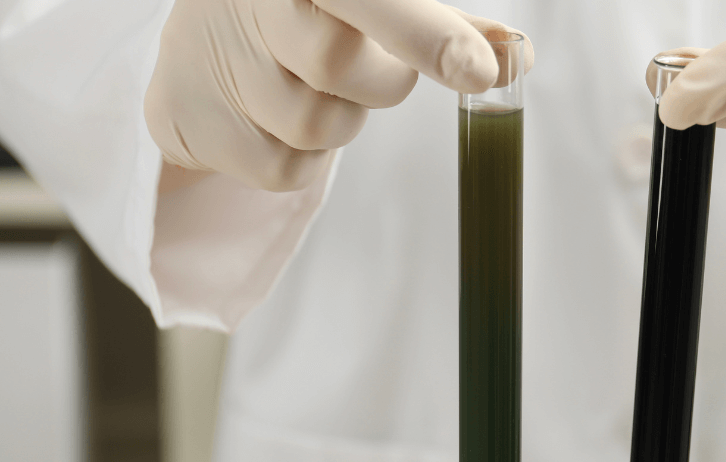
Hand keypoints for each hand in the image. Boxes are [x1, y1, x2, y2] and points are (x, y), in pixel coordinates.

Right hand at [145, 0, 532, 191]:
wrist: (199, 44)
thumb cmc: (308, 15)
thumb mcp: (374, 4)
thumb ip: (445, 25)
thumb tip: (518, 57)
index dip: (427, 34)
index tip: (476, 71)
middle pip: (343, 65)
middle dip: (378, 79)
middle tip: (366, 63)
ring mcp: (213, 57)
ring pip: (319, 124)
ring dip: (340, 118)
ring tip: (309, 83)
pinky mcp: (193, 119)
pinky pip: (288, 168)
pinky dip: (304, 157)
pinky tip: (279, 116)